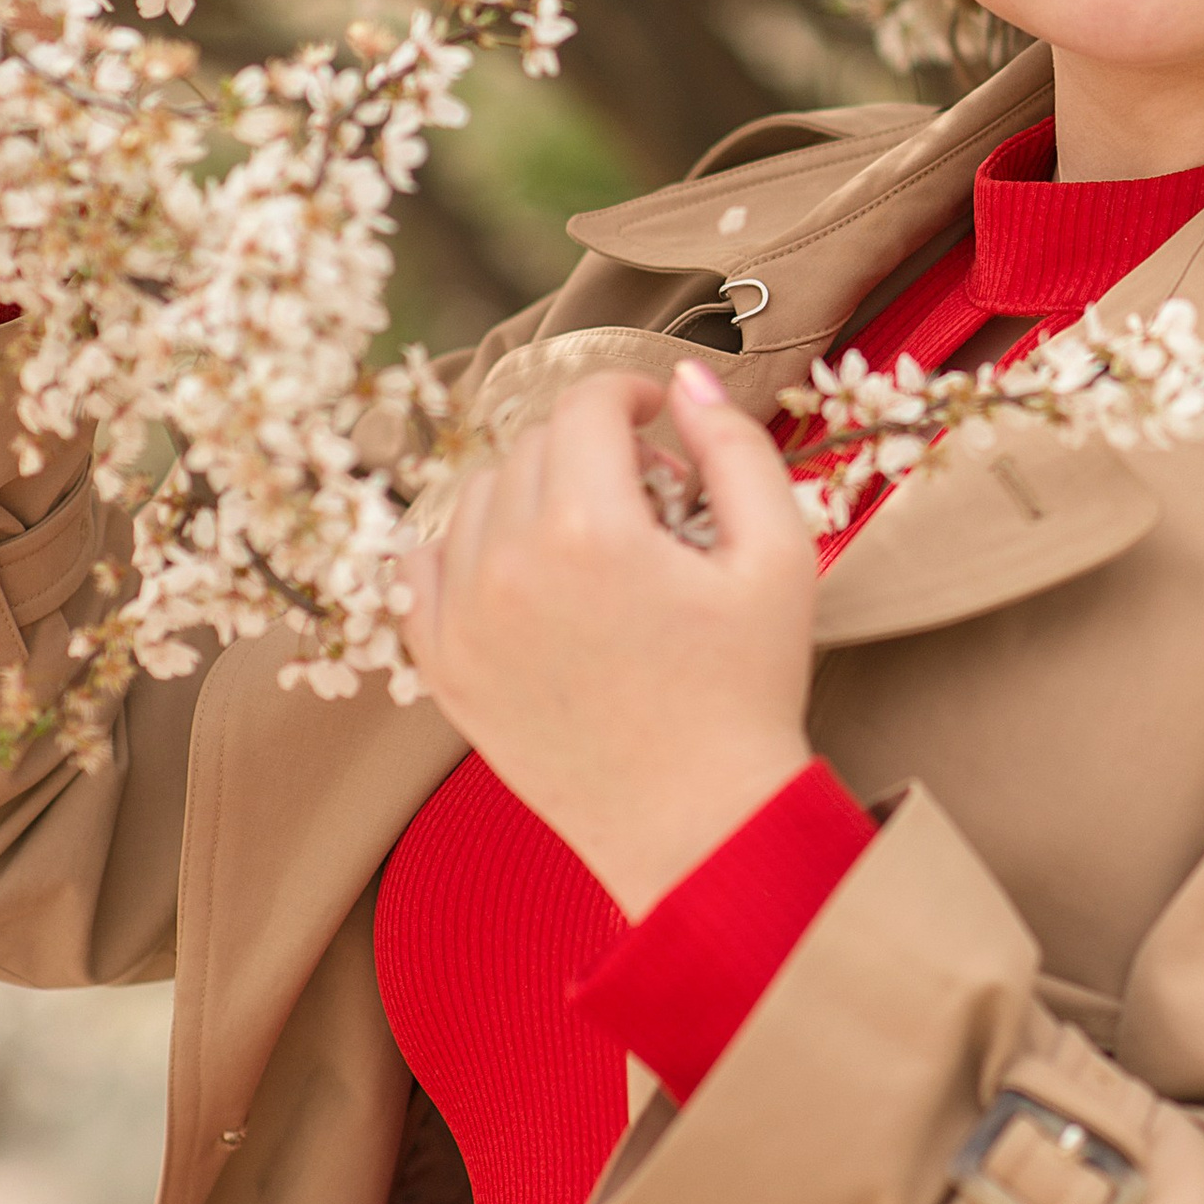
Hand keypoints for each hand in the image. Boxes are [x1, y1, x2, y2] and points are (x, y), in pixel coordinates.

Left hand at [397, 359, 819, 919]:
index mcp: (591, 532)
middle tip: (654, 503)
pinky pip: (424, 565)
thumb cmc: (747, 689)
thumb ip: (735, 447)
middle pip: (534, 446)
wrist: (697, 823)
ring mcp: (462, 622)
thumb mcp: (779, 555)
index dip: (630, 393)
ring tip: (598, 544)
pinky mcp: (442, 668)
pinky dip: (469, 549)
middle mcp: (509, 568)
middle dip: (594, 451)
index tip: (660, 418)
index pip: (585, 406)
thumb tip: (684, 380)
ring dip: (534, 494)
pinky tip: (527, 572)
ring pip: (478, 496)